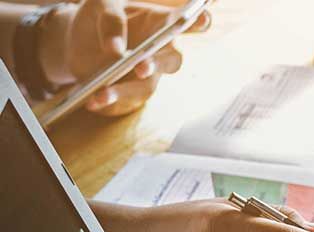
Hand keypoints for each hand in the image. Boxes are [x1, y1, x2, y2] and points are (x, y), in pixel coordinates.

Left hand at [39, 0, 210, 116]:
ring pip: (146, 88)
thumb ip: (111, 20)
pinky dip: (109, 104)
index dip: (198, 22)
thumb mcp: (100, 5)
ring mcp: (149, 76)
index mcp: (159, 23)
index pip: (183, 23)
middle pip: (171, 61)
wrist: (75, 42)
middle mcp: (160, 52)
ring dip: (124, 92)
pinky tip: (92, 101)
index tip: (203, 17)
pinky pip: (126, 104)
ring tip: (101, 94)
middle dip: (157, 65)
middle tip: (141, 67)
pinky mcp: (133, 94)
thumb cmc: (97, 18)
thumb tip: (116, 49)